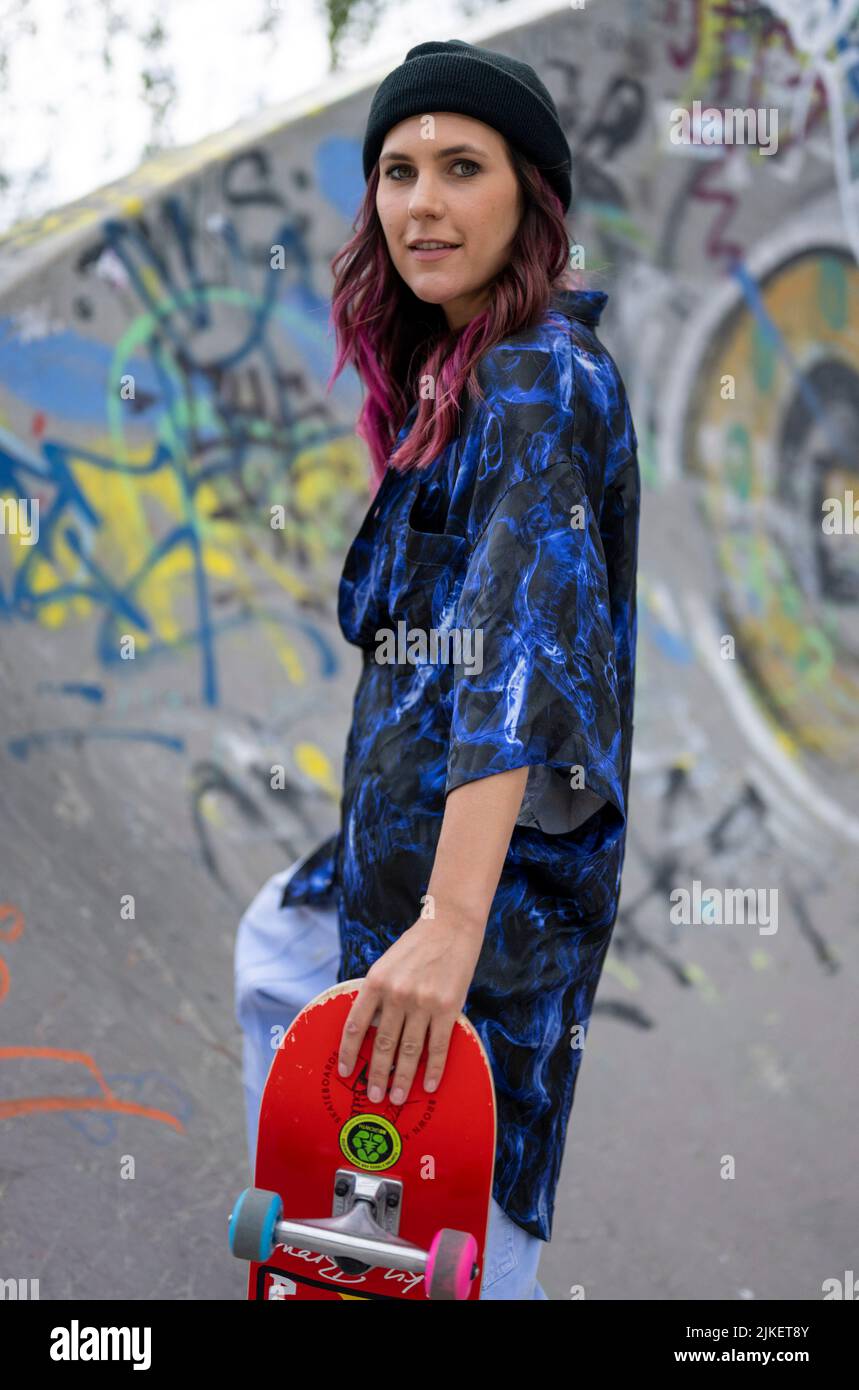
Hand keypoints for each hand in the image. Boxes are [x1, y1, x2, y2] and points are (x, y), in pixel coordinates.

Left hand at [337, 908, 485, 1104]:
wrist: (450, 925)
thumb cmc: (415, 946)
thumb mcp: (386, 965)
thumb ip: (377, 995)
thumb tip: (369, 1031)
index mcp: (375, 982)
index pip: (355, 1026)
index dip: (349, 1053)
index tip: (346, 1072)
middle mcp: (396, 994)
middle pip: (382, 1045)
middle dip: (377, 1075)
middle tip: (374, 1097)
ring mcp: (423, 1002)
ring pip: (409, 1052)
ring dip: (402, 1079)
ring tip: (397, 1098)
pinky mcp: (447, 1007)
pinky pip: (438, 1046)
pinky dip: (434, 1069)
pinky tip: (430, 1085)